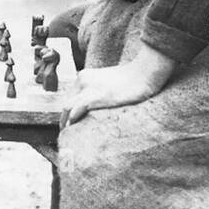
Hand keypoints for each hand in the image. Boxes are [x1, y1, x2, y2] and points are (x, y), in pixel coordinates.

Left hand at [61, 46, 176, 126]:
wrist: (144, 72)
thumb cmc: (131, 79)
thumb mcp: (109, 82)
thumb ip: (99, 90)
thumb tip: (96, 105)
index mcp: (85, 76)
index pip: (70, 97)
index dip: (67, 112)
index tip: (69, 124)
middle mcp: (83, 80)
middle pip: (66, 103)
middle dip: (64, 119)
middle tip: (66, 133)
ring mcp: (88, 88)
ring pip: (67, 107)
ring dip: (65, 122)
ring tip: (68, 135)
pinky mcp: (96, 96)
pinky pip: (77, 109)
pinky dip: (72, 120)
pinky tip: (73, 129)